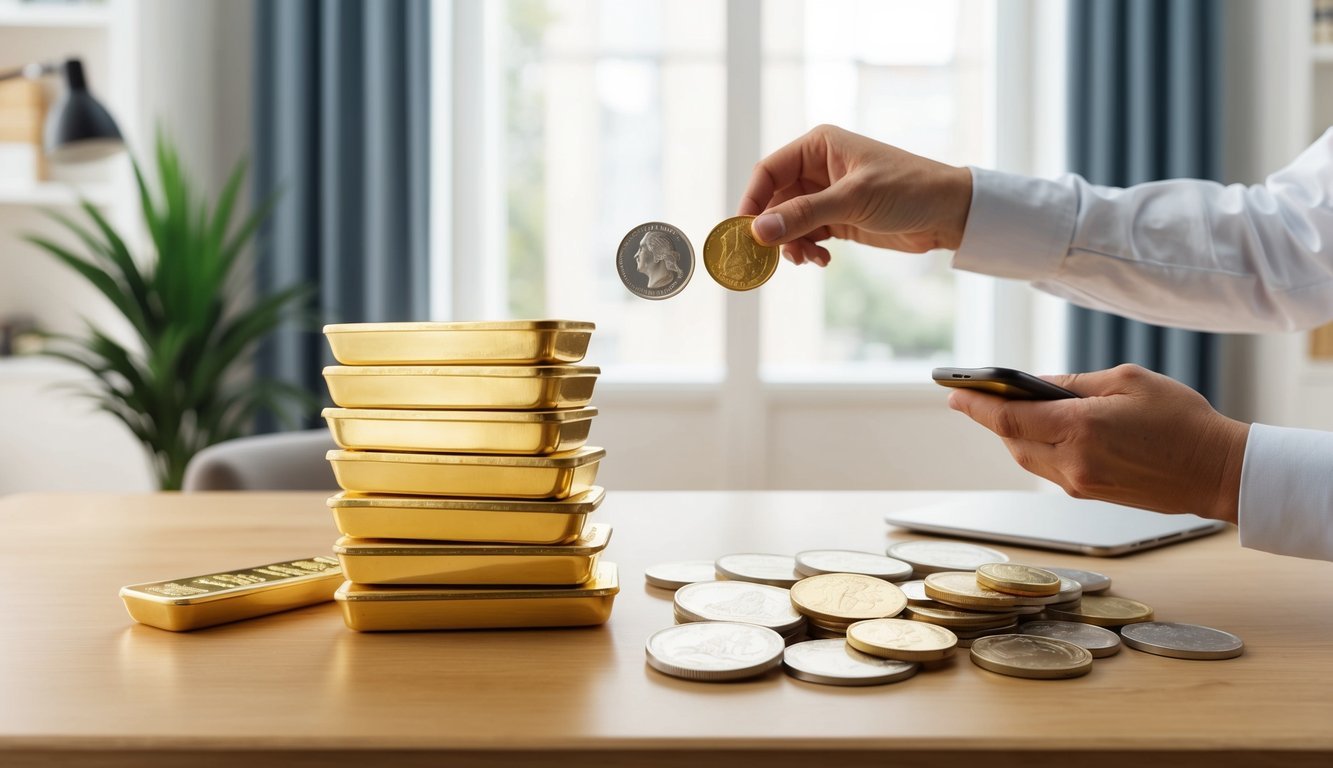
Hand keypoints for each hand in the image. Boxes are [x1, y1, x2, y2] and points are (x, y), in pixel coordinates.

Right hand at [738, 124, 972, 266]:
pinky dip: (808, 250)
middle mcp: (818, 168)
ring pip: (788, 222)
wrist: (950, 213)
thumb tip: (758, 231)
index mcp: (819, 146)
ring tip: (807, 259)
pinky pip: (807, 235)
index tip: (744, 232)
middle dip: (773, 230)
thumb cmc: (908, 190)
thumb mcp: (853, 200)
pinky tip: (822, 260)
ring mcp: (827, 195)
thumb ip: (804, 214)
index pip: (769, 171)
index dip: (752, 201)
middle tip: (770, 257)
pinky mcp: (838, 219)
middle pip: (774, 201)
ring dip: (791, 244)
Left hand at [946, 364, 1249, 522]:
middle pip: (1011, 440)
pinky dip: (1036, 447)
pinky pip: (1048, 468)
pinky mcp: (1089, 493)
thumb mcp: (1127, 382)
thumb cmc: (1181, 420)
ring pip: (1027, 457)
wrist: (1218, 472)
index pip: (1008, 418)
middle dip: (991, 417)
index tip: (953, 392)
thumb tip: (1034, 386)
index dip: (975, 404)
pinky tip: (1039, 430)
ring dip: (1012, 434)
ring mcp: (1079, 483)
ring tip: (1004, 409)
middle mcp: (1073, 462)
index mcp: (1080, 429)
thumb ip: (1074, 383)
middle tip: (975, 396)